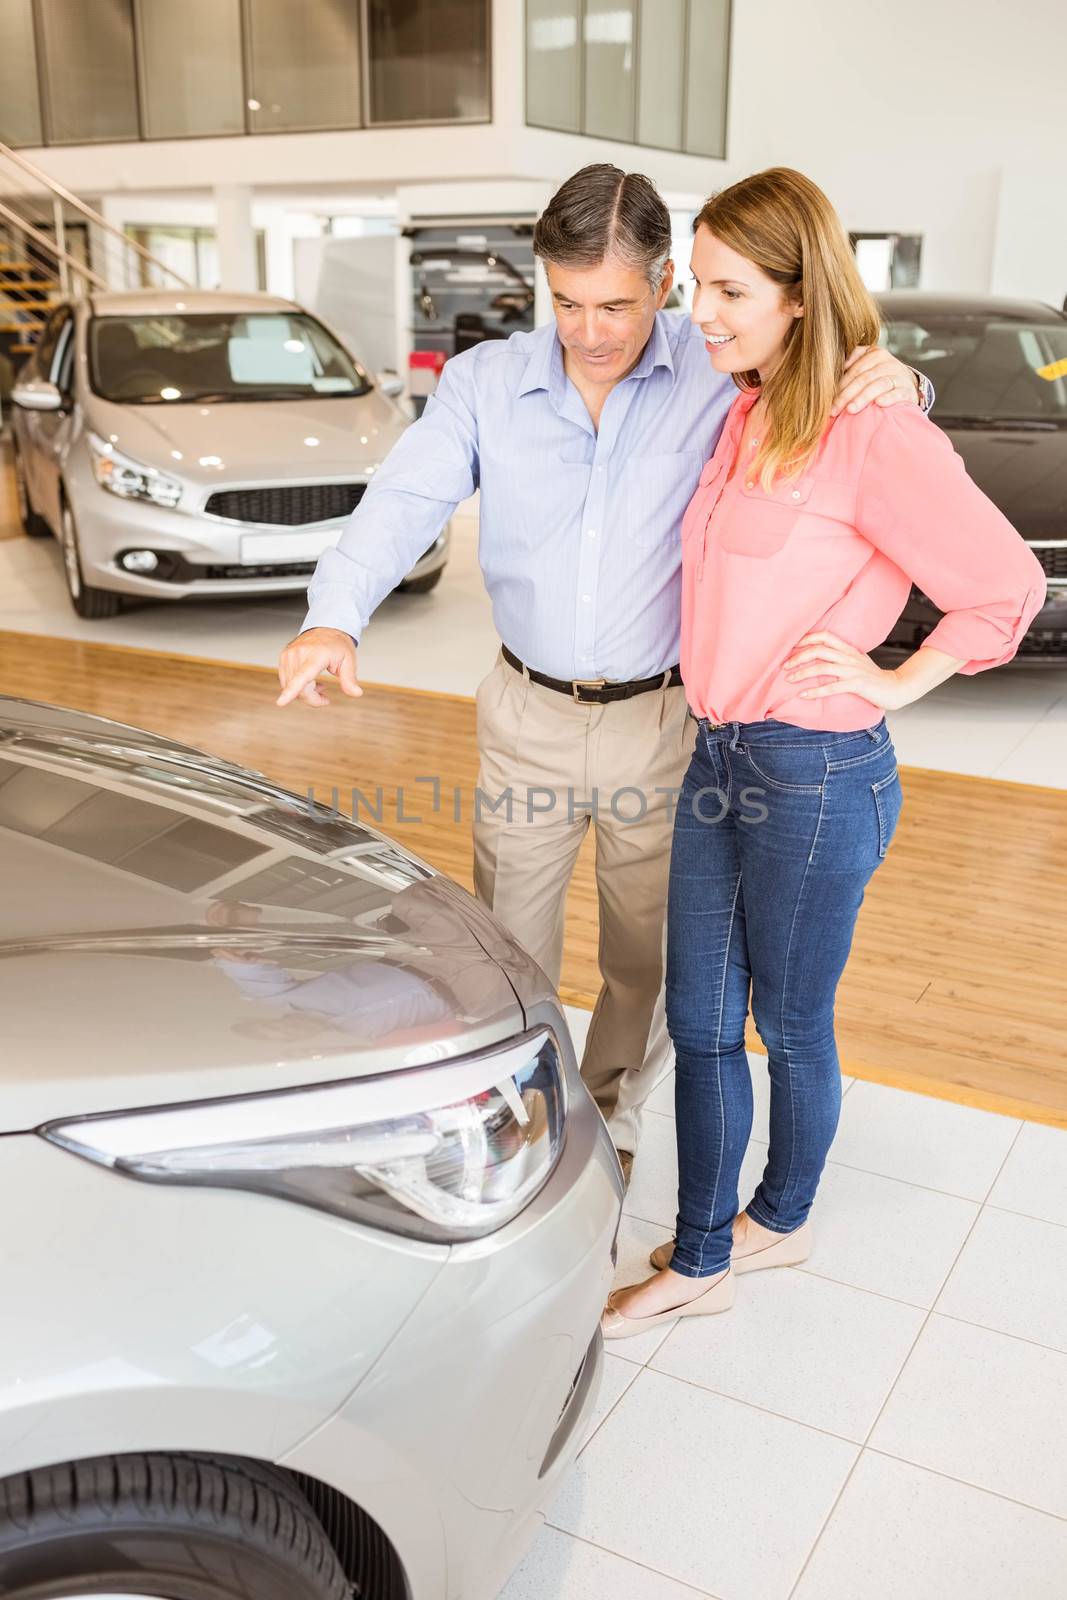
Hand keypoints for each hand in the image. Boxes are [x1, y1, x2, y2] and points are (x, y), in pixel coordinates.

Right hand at [276, 627, 362, 707]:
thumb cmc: (337, 644)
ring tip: (320, 686)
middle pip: (299, 689)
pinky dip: (298, 687)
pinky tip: (310, 682)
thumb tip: (356, 693)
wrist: (326, 628)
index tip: (280, 702)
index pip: (302, 676)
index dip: (291, 691)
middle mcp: (298, 654)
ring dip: (305, 693)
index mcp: (315, 655)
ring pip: (291, 688)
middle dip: (312, 699)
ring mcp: (288, 656)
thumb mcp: (349, 661)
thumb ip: (350, 679)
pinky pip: (287, 682)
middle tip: (326, 697)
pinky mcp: (283, 658)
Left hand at [781, 630, 916, 708]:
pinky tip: (803, 695)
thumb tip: (820, 657)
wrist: (896, 687)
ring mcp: (853, 671)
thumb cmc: (873, 676)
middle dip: (798, 657)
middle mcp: (849, 657)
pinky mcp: (857, 685)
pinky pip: (832, 687)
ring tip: (789, 680)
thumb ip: (840, 656)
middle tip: (785, 666)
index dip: (807, 639)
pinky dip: (815, 691)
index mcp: (848, 650)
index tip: (791, 648)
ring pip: (823, 667)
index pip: (825, 636)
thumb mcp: (857, 661)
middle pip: (819, 650)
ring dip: (803, 673)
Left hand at [830, 346, 920, 416]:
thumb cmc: (878, 376)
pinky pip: (898, 393)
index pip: (854, 370)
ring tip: (851, 410)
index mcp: (875, 354)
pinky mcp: (908, 390)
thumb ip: (851, 364)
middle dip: (847, 395)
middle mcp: (888, 363)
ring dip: (863, 398)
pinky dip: (889, 398)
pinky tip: (879, 404)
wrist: (906, 383)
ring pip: (879, 385)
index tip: (828, 400)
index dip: (840, 385)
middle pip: (864, 378)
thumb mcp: (866, 365)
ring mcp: (899, 376)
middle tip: (834, 409)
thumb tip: (832, 372)